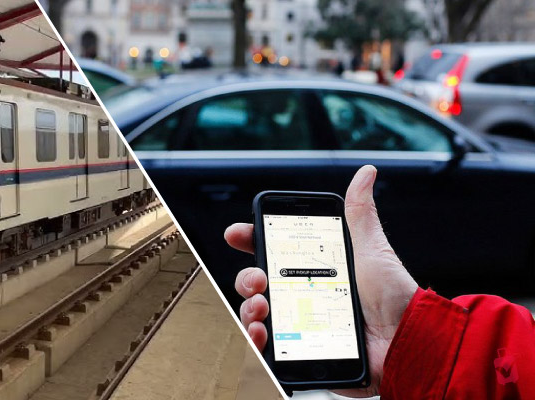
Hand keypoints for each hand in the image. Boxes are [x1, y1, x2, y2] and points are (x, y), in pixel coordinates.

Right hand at [224, 165, 418, 396]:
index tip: (237, 234)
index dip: (251, 240)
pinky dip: (255, 341)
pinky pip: (268, 349)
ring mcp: (300, 326)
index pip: (274, 252)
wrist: (409, 343)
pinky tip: (260, 335)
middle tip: (259, 279)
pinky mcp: (301, 352)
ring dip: (247, 308)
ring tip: (262, 307)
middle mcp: (303, 296)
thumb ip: (360, 214)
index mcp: (316, 270)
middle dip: (246, 278)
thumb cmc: (395, 299)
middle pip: (257, 283)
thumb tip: (366, 172)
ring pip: (255, 314)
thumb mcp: (372, 250)